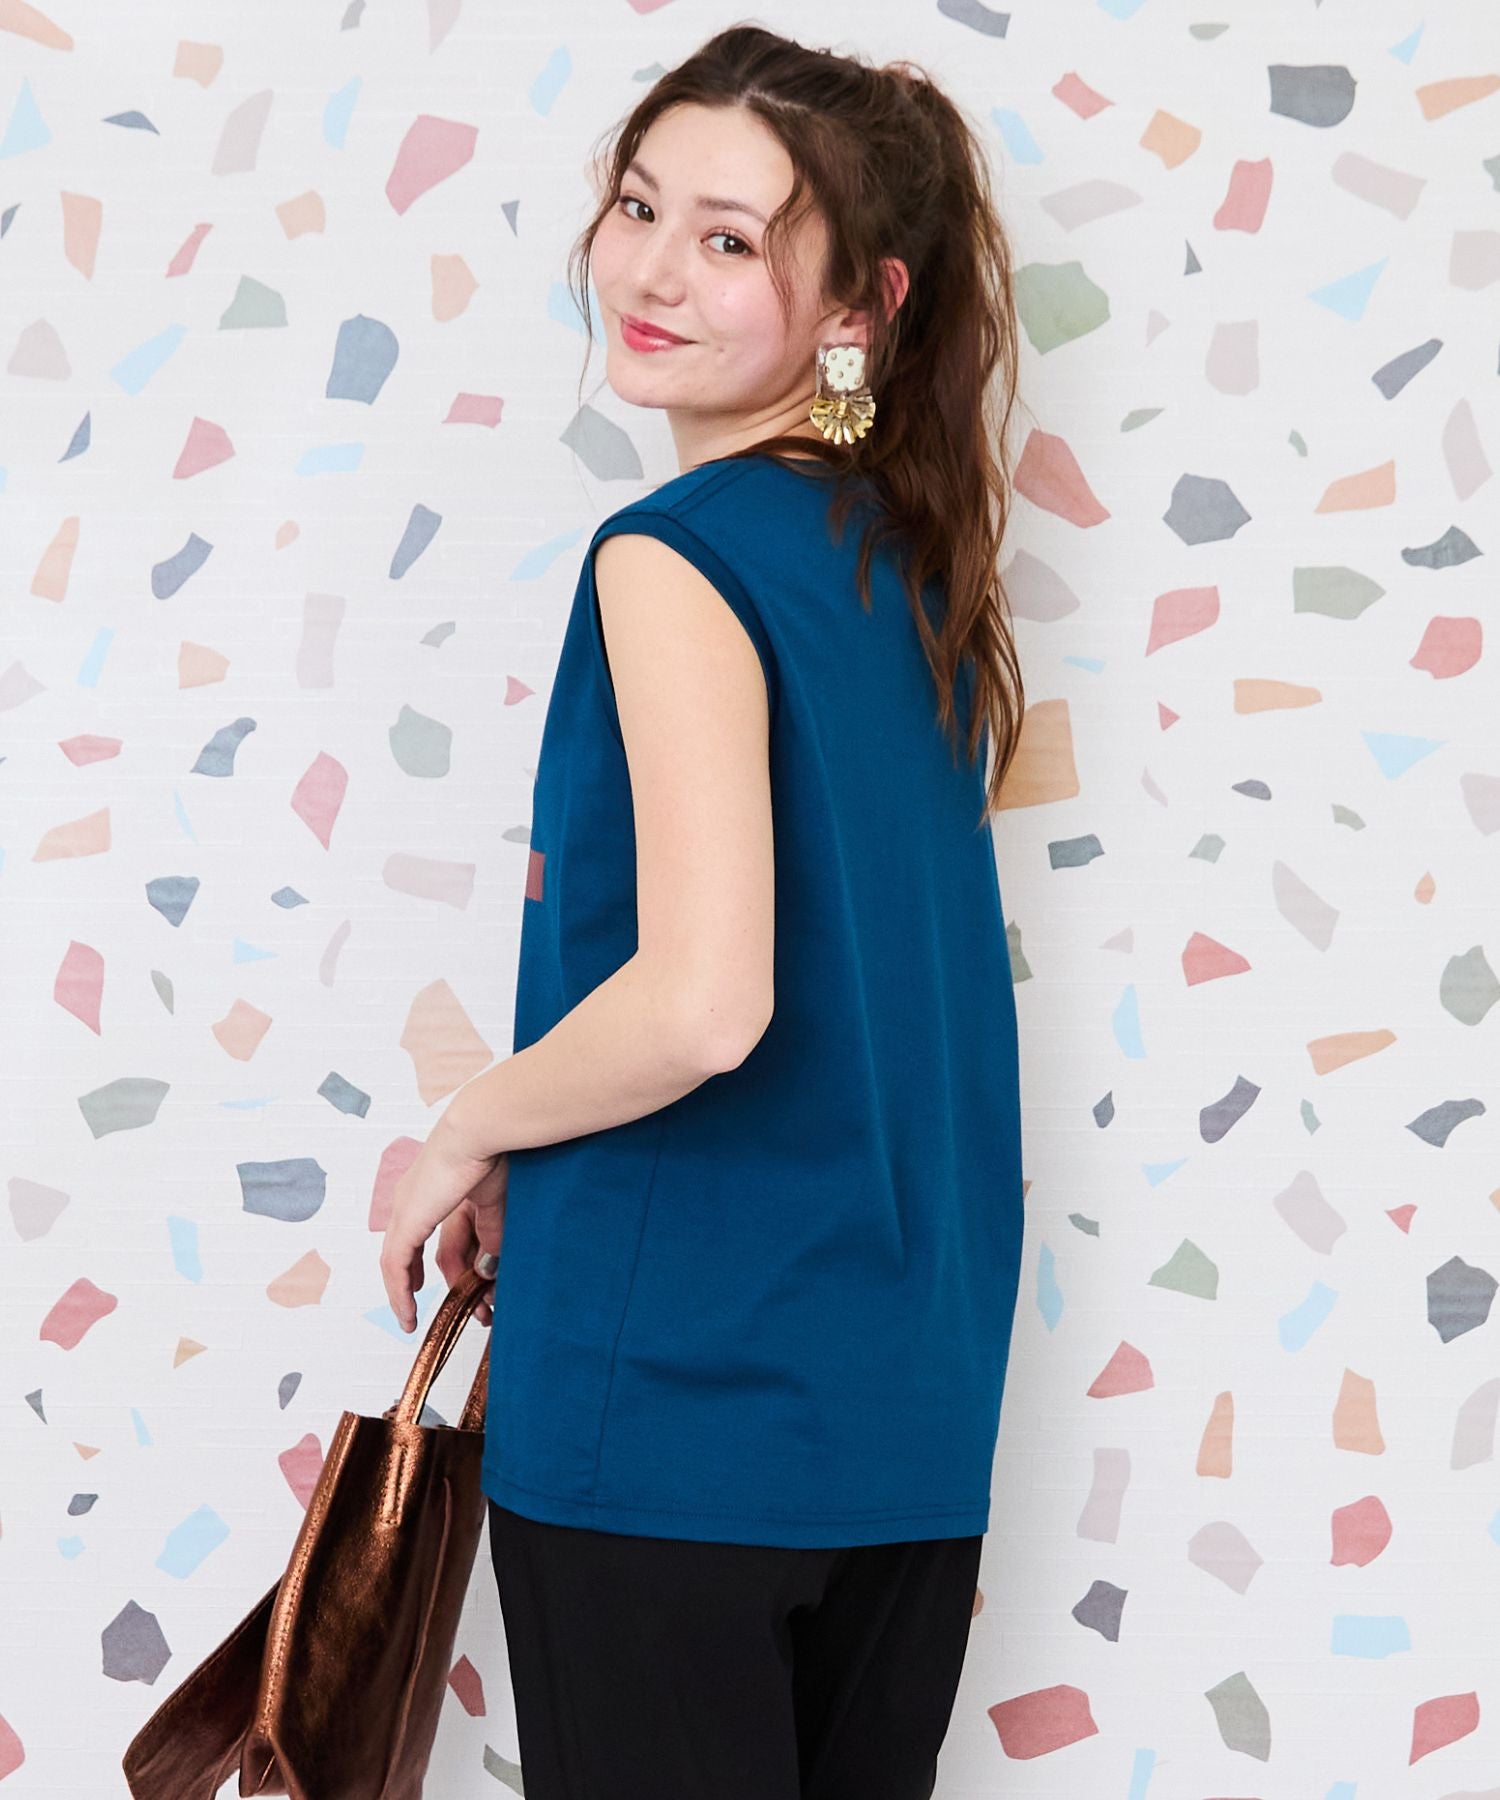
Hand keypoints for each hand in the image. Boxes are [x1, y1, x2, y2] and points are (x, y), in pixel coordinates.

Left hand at [380, 1116, 507, 1333]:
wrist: (483, 1133)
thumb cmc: (498, 1153)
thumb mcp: (496, 1204)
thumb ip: (491, 1236)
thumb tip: (489, 1270)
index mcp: (436, 1186)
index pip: (431, 1232)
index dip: (437, 1260)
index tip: (442, 1283)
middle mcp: (413, 1198)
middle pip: (419, 1250)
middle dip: (433, 1282)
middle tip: (448, 1310)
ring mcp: (406, 1210)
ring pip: (402, 1263)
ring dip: (415, 1295)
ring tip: (418, 1320)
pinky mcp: (406, 1223)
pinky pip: (396, 1268)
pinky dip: (399, 1294)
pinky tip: (407, 1314)